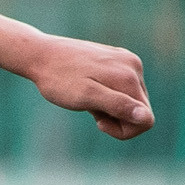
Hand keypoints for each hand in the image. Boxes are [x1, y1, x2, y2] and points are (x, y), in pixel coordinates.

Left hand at [30, 34, 154, 139]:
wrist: (39, 54)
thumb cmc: (58, 80)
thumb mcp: (85, 97)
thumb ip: (116, 105)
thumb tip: (145, 117)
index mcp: (129, 77)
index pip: (145, 119)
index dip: (122, 130)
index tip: (98, 123)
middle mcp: (133, 66)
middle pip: (140, 109)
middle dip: (116, 117)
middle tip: (88, 107)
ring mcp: (126, 60)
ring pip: (130, 98)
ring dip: (110, 106)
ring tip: (86, 97)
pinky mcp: (117, 58)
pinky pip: (122, 86)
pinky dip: (107, 94)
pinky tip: (88, 87)